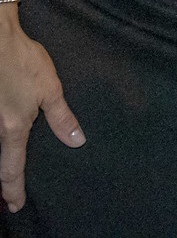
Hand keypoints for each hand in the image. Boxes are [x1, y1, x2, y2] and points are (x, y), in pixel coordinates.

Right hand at [0, 19, 83, 213]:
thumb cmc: (23, 62)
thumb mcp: (51, 90)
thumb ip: (61, 117)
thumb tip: (76, 142)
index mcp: (12, 128)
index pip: (12, 168)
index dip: (14, 189)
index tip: (15, 205)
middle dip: (5, 179)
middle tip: (11, 195)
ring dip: (2, 159)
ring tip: (10, 172)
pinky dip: (0, 142)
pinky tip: (7, 141)